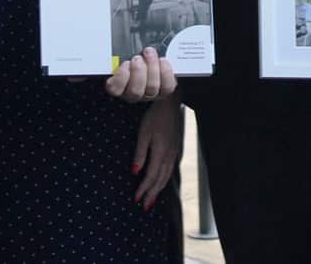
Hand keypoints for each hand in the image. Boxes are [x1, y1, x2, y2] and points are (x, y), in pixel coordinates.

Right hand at [105, 47, 176, 102]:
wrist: (150, 58)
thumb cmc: (133, 56)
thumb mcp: (120, 52)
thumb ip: (113, 52)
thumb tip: (105, 41)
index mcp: (119, 85)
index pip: (115, 89)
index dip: (121, 77)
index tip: (125, 63)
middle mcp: (134, 92)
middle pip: (135, 91)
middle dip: (138, 71)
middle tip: (138, 58)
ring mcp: (150, 92)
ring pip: (151, 88)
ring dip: (152, 68)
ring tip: (150, 53)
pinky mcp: (165, 89)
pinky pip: (167, 86)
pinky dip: (165, 72)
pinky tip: (162, 60)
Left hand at [132, 94, 180, 210]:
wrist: (170, 103)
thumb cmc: (154, 116)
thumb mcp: (143, 133)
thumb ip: (140, 153)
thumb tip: (135, 172)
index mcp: (160, 152)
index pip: (151, 176)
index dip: (143, 188)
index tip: (136, 199)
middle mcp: (169, 155)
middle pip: (160, 179)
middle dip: (152, 194)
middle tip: (144, 207)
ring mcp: (174, 152)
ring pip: (166, 176)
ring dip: (159, 189)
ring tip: (152, 200)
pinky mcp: (175, 149)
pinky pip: (170, 169)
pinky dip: (164, 179)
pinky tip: (161, 182)